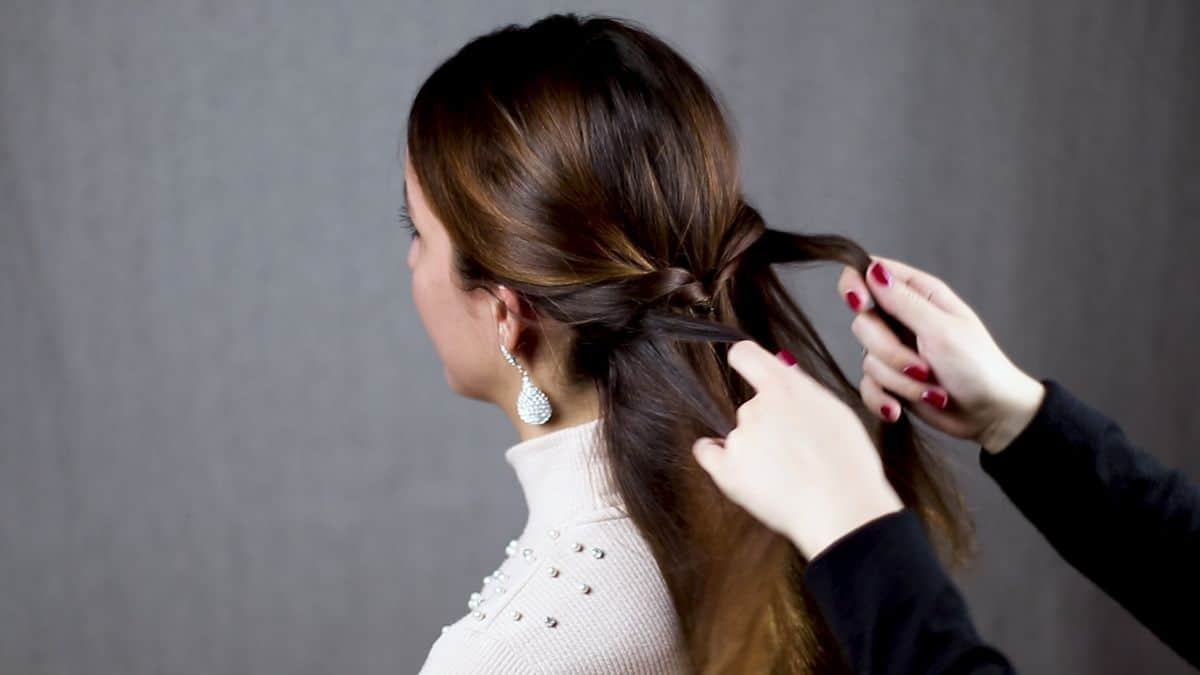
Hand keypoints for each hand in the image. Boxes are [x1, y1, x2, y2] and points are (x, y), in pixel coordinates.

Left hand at [691, 340, 903, 558]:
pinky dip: (719, 460)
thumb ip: (804, 390)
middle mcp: (755, 407)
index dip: (746, 361)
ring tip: (786, 476)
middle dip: (768, 424)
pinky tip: (741, 472)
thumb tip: (784, 370)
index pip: (745, 355)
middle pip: (751, 406)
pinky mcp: (726, 470)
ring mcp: (739, 438)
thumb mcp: (837, 413)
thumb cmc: (848, 467)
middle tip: (795, 451)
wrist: (842, 511)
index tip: (747, 368)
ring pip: (740, 436)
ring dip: (755, 449)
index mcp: (784, 387)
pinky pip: (708, 453)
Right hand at [838, 256, 1044, 452]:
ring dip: (899, 381)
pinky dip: (883, 400)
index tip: (861, 304)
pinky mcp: (890, 380)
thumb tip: (872, 269)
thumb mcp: (941, 330)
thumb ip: (903, 301)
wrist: (990, 415)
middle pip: (863, 323)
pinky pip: (867, 387)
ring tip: (931, 390)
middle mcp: (901, 319)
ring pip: (868, 360)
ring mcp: (894, 350)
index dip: (855, 285)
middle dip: (889, 352)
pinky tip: (898, 410)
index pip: (869, 272)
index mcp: (919, 294)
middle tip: (923, 368)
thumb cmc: (978, 367)